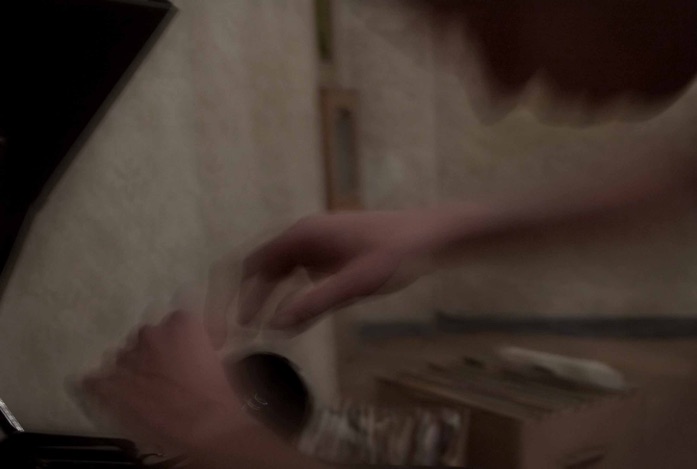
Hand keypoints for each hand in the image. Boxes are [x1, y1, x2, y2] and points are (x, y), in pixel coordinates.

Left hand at [82, 312, 252, 454]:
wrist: (205, 427)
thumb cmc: (219, 394)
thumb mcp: (220, 359)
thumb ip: (201, 346)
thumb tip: (195, 349)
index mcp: (181, 324)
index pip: (176, 321)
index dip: (179, 339)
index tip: (185, 353)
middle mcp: (151, 334)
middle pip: (146, 337)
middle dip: (152, 352)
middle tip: (165, 374)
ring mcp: (127, 358)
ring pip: (122, 357)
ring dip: (131, 369)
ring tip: (142, 391)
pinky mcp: (108, 386)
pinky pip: (95, 381)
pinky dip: (100, 387)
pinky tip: (111, 397)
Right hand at [238, 211, 438, 329]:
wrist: (428, 235)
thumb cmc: (395, 254)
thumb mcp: (354, 284)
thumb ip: (315, 304)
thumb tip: (276, 326)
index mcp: (303, 235)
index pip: (254, 265)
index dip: (239, 295)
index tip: (233, 324)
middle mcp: (305, 235)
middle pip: (263, 268)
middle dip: (250, 298)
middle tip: (241, 332)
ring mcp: (318, 243)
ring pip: (281, 271)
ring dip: (269, 298)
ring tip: (262, 328)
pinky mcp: (331, 252)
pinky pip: (300, 273)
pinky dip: (291, 294)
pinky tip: (294, 315)